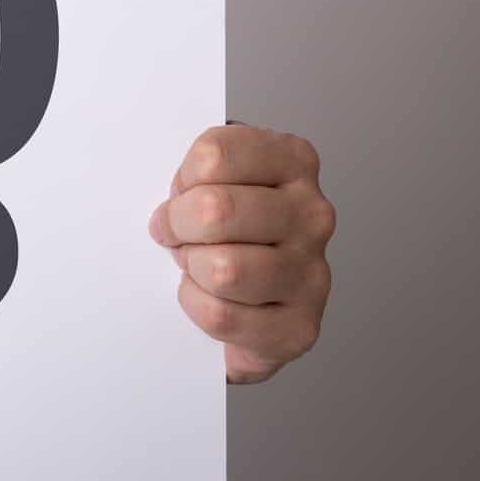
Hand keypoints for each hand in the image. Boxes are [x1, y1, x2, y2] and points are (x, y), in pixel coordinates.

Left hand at [148, 122, 334, 382]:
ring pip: (223, 269)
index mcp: (293, 163)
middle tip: (178, 234)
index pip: (214, 155)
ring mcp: (313, 272)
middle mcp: (312, 214)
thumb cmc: (224, 228)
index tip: (185, 192)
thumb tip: (166, 214)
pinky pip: (221, 315)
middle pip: (214, 209)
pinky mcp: (299, 326)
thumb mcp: (208, 180)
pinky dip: (197, 307)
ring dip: (193, 269)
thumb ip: (191, 178)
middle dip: (178, 226)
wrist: (251, 297)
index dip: (182, 180)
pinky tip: (210, 297)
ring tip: (199, 265)